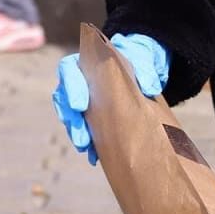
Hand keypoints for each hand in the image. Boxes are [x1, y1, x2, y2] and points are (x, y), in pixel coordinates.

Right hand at [51, 34, 169, 165]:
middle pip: (65, 98)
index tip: (80, 106)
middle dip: (72, 120)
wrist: (146, 72)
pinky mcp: (92, 118)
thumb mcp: (145, 57)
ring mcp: (84, 100)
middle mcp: (80, 81)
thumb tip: (150, 87)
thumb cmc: (140, 59)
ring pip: (71, 117)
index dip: (71, 87)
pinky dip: (89, 145)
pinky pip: (84, 132)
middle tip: (82, 138)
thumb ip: (145, 68)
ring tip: (86, 147)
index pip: (68, 70)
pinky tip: (95, 156)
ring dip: (77, 133)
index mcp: (86, 62)